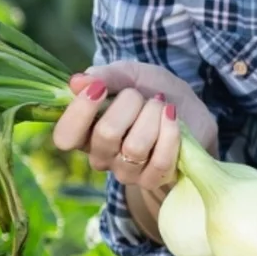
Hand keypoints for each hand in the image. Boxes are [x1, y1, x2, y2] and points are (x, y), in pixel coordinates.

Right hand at [51, 62, 214, 189]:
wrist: (191, 108)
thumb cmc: (152, 91)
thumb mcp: (129, 75)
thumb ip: (105, 76)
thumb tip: (76, 81)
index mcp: (85, 131)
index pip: (65, 136)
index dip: (79, 112)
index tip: (100, 88)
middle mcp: (100, 156)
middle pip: (106, 134)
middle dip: (130, 104)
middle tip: (142, 95)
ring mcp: (126, 172)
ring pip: (135, 147)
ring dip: (153, 116)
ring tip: (162, 106)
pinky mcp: (153, 180)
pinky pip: (159, 161)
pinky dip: (170, 134)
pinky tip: (172, 118)